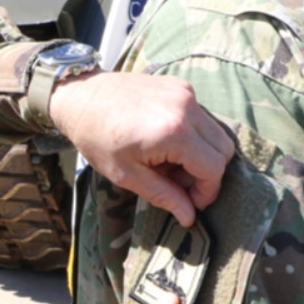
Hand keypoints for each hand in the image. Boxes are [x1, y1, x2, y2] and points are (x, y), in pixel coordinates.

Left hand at [48, 71, 231, 226]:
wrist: (80, 96)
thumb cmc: (96, 137)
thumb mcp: (126, 175)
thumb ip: (163, 195)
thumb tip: (189, 217)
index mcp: (174, 132)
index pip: (213, 169)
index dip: (207, 192)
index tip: (190, 203)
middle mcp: (187, 108)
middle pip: (223, 150)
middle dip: (207, 174)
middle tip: (178, 184)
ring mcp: (186, 93)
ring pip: (216, 133)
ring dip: (201, 154)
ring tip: (169, 164)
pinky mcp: (180, 86)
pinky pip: (202, 117)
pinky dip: (193, 135)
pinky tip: (166, 144)